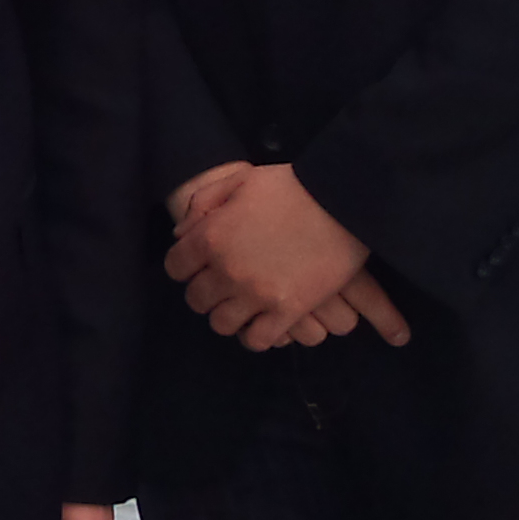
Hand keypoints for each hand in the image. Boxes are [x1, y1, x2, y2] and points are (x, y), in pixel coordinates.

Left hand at [163, 161, 370, 351]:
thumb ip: (204, 203)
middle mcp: (227, 271)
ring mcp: (256, 295)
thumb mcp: (239, 180)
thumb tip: (181, 234)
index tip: (199, 264)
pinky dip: (255, 335)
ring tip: (241, 305)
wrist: (343, 201)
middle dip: (205, 291)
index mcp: (210, 237)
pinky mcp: (287, 312)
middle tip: (222, 285)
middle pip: (196, 299)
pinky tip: (261, 322)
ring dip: (227, 315)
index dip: (185, 266)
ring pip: (221, 324)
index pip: (175, 267)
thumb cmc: (291, 186)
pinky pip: (257, 339)